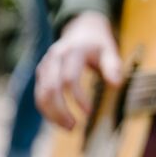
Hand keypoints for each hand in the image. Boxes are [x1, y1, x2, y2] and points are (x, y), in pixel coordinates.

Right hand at [36, 12, 121, 129]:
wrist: (82, 29)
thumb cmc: (98, 44)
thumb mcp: (110, 50)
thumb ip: (113, 66)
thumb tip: (116, 85)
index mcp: (72, 51)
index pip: (69, 79)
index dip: (78, 98)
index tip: (89, 113)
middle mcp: (54, 58)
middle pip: (50, 89)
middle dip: (60, 111)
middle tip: (74, 127)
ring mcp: (45, 65)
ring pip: (41, 94)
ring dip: (51, 114)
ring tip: (68, 128)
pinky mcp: (41, 73)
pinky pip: (39, 95)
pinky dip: (47, 110)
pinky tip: (60, 120)